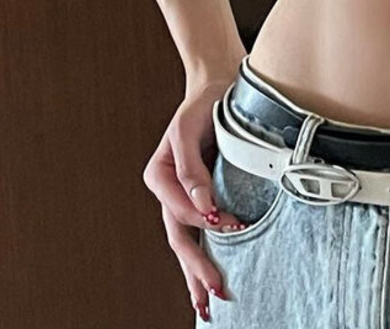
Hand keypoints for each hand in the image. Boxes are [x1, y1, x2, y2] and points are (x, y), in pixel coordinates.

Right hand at [141, 74, 247, 321]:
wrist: (219, 84)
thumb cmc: (204, 103)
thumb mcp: (189, 129)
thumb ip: (191, 169)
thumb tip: (205, 208)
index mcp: (160, 175)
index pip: (180, 209)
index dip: (203, 219)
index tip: (230, 223)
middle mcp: (169, 191)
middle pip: (180, 235)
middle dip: (196, 267)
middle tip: (215, 292)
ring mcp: (183, 197)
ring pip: (186, 242)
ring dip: (196, 273)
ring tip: (208, 304)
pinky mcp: (201, 197)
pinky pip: (199, 233)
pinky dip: (202, 258)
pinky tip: (207, 282)